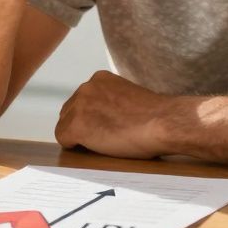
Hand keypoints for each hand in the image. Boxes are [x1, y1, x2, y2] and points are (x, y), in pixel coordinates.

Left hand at [55, 71, 173, 158]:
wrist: (164, 122)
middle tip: (100, 138)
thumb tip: (104, 116)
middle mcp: (86, 87)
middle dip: (81, 125)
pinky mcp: (77, 126)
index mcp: (99, 79)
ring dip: (78, 136)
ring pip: (64, 125)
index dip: (89, 116)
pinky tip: (93, 149)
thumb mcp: (128, 97)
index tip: (102, 126)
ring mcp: (80, 106)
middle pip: (69, 111)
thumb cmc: (155, 115)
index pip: (81, 100)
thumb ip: (112, 100)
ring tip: (100, 144)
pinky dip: (74, 146)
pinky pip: (63, 139)